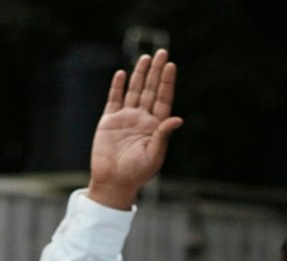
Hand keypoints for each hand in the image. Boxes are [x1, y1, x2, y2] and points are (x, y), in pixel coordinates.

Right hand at [87, 49, 182, 209]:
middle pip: (151, 90)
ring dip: (140, 74)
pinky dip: (118, 86)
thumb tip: (177, 119)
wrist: (113, 182)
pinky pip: (114, 99)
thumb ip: (163, 136)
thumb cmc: (137, 173)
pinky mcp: (109, 121)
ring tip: (145, 57)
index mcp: (155, 127)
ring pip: (134, 91)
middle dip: (156, 72)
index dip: (167, 82)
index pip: (163, 99)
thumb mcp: (154, 156)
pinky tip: (122, 74)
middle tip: (162, 53)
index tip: (171, 66)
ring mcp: (126, 118)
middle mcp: (142, 119)